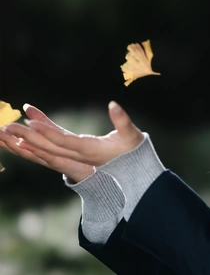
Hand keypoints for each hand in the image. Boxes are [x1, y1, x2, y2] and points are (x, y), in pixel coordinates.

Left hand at [1, 101, 143, 173]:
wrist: (132, 170)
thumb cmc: (132, 151)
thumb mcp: (131, 134)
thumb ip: (122, 120)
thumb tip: (113, 104)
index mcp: (90, 150)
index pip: (64, 141)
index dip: (47, 132)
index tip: (31, 122)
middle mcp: (78, 156)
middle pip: (48, 147)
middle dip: (27, 137)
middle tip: (8, 126)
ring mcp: (73, 157)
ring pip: (44, 151)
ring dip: (24, 142)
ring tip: (5, 131)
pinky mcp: (71, 155)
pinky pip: (47, 151)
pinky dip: (32, 145)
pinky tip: (19, 139)